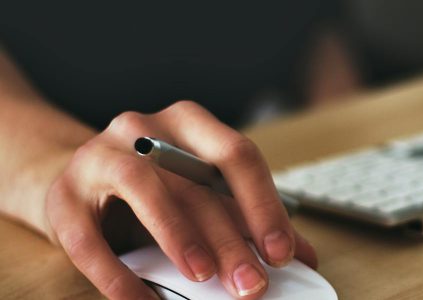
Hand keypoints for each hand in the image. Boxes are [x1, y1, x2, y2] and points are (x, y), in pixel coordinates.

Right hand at [45, 101, 316, 298]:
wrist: (78, 180)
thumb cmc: (154, 187)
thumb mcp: (202, 193)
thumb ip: (247, 218)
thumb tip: (301, 254)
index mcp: (189, 124)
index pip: (237, 155)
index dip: (263, 205)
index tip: (283, 252)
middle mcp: (143, 129)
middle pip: (195, 182)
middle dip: (230, 238)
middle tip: (253, 283)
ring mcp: (98, 157)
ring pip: (144, 188)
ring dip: (179, 236)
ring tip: (204, 277)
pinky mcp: (63, 197)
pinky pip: (89, 238)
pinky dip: (118, 275)